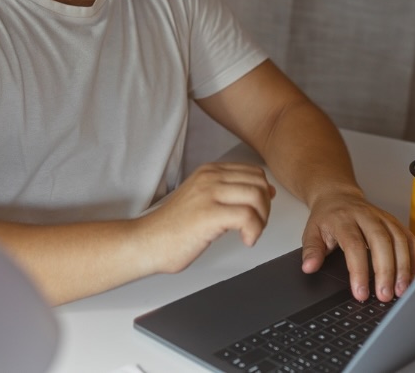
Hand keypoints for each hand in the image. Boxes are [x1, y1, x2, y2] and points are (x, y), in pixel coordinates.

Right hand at [138, 162, 275, 273]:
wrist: (147, 242)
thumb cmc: (173, 228)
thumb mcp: (202, 199)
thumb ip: (230, 193)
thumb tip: (267, 192)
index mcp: (209, 171)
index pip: (254, 172)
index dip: (263, 194)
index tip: (258, 211)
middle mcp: (210, 178)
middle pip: (259, 183)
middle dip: (266, 206)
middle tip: (256, 225)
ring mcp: (209, 194)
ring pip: (257, 197)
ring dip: (262, 220)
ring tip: (250, 233)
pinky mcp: (209, 214)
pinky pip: (248, 216)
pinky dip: (254, 231)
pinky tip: (245, 240)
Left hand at [300, 187, 414, 302]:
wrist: (338, 196)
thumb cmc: (327, 218)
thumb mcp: (312, 232)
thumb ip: (311, 250)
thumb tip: (309, 267)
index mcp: (344, 219)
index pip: (354, 245)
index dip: (358, 271)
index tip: (360, 293)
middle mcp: (366, 216)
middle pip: (382, 242)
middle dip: (386, 271)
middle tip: (385, 295)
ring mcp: (383, 218)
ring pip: (399, 240)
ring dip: (403, 267)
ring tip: (401, 290)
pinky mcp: (395, 222)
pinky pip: (409, 238)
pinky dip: (413, 258)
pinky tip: (411, 277)